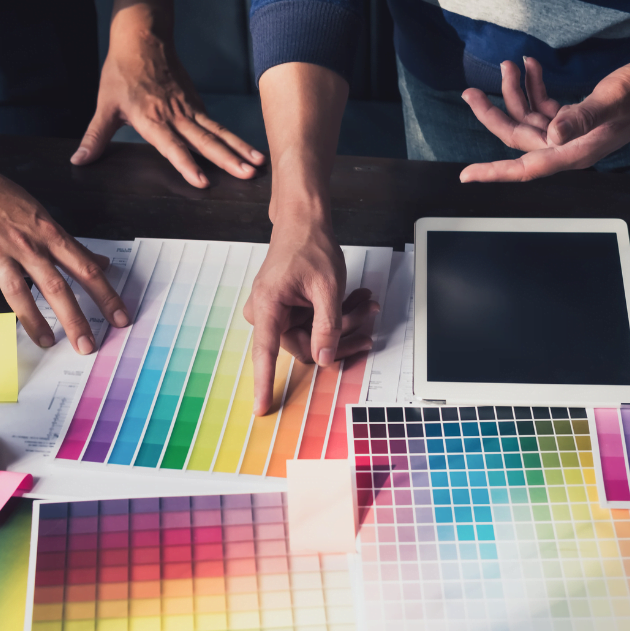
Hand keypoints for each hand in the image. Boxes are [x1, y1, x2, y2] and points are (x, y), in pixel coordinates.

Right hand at [0, 161, 128, 353]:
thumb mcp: (42, 215)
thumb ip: (72, 244)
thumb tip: (102, 263)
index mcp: (48, 235)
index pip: (86, 270)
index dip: (106, 296)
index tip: (120, 318)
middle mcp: (27, 247)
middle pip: (56, 287)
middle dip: (74, 320)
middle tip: (87, 345)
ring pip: (21, 295)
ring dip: (35, 323)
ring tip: (47, 342)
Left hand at [70, 2, 264, 186]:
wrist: (142, 39)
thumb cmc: (121, 73)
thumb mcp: (104, 106)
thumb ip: (95, 138)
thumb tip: (79, 160)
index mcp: (151, 119)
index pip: (172, 146)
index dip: (186, 164)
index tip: (202, 181)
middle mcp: (174, 116)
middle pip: (204, 141)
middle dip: (227, 160)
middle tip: (246, 174)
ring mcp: (189, 109)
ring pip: (217, 132)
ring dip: (238, 149)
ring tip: (257, 165)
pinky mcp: (196, 104)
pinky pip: (217, 124)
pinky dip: (233, 138)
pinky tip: (248, 152)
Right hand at [244, 216, 378, 414]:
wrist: (302, 222)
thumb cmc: (309, 245)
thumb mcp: (327, 287)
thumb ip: (326, 326)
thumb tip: (324, 359)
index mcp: (268, 306)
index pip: (265, 353)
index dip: (265, 383)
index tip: (261, 408)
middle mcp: (266, 314)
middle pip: (307, 345)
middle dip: (341, 332)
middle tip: (368, 313)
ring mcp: (276, 314)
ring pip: (314, 337)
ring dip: (344, 322)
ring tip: (365, 302)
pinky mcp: (286, 312)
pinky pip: (313, 326)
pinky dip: (336, 316)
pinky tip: (355, 302)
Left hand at [458, 57, 629, 182]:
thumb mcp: (611, 101)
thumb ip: (581, 117)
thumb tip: (554, 134)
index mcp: (572, 152)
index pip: (525, 167)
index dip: (494, 172)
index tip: (466, 175)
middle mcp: (566, 146)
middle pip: (517, 136)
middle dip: (492, 113)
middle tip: (470, 93)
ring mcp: (569, 133)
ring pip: (527, 118)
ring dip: (514, 93)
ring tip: (508, 65)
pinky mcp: (573, 119)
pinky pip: (542, 107)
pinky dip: (533, 88)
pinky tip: (530, 67)